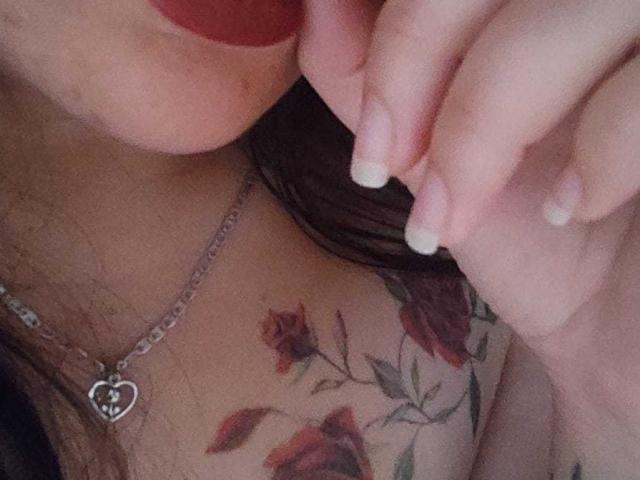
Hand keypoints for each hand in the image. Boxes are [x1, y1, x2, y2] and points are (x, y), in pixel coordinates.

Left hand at [299, 1, 639, 475]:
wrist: (617, 323)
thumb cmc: (530, 233)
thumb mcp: (432, 151)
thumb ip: (370, 76)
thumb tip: (315, 5)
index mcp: (540, 8)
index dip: (397, 26)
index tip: (371, 133)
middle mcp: (608, 7)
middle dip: (417, 54)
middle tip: (394, 164)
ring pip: (572, 11)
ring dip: (487, 119)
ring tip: (464, 209)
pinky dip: (597, 149)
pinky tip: (577, 208)